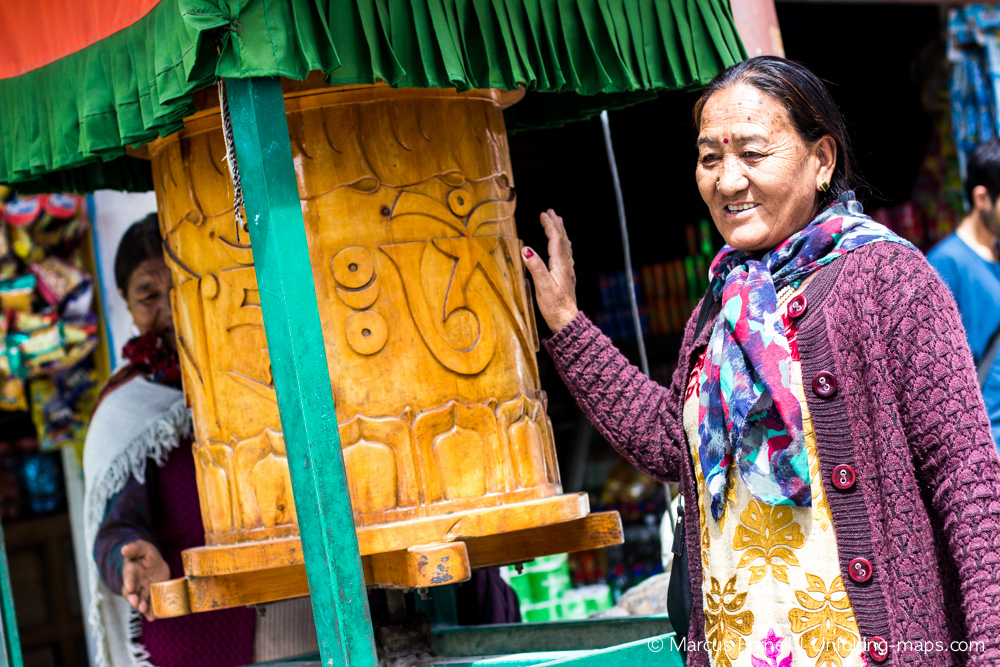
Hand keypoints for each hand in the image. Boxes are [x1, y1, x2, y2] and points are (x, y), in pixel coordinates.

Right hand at [120, 540, 169, 620]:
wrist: (153, 562)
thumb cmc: (145, 554)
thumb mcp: (142, 547)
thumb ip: (135, 548)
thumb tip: (124, 548)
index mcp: (131, 570)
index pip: (128, 576)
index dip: (129, 582)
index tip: (130, 587)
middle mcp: (134, 583)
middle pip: (130, 592)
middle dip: (132, 598)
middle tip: (136, 603)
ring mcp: (142, 590)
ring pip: (140, 600)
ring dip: (141, 606)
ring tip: (145, 610)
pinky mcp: (150, 595)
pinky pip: (150, 604)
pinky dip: (151, 611)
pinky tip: (153, 617)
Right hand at [522, 209, 578, 332]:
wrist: (567, 321)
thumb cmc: (554, 307)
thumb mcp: (542, 287)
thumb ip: (535, 267)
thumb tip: (526, 249)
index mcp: (560, 265)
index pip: (555, 239)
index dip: (549, 226)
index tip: (543, 214)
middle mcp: (566, 265)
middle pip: (562, 240)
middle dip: (556, 225)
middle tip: (551, 212)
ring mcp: (567, 271)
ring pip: (565, 246)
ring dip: (561, 233)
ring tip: (557, 222)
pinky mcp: (566, 277)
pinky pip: (565, 254)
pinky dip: (562, 244)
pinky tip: (562, 247)